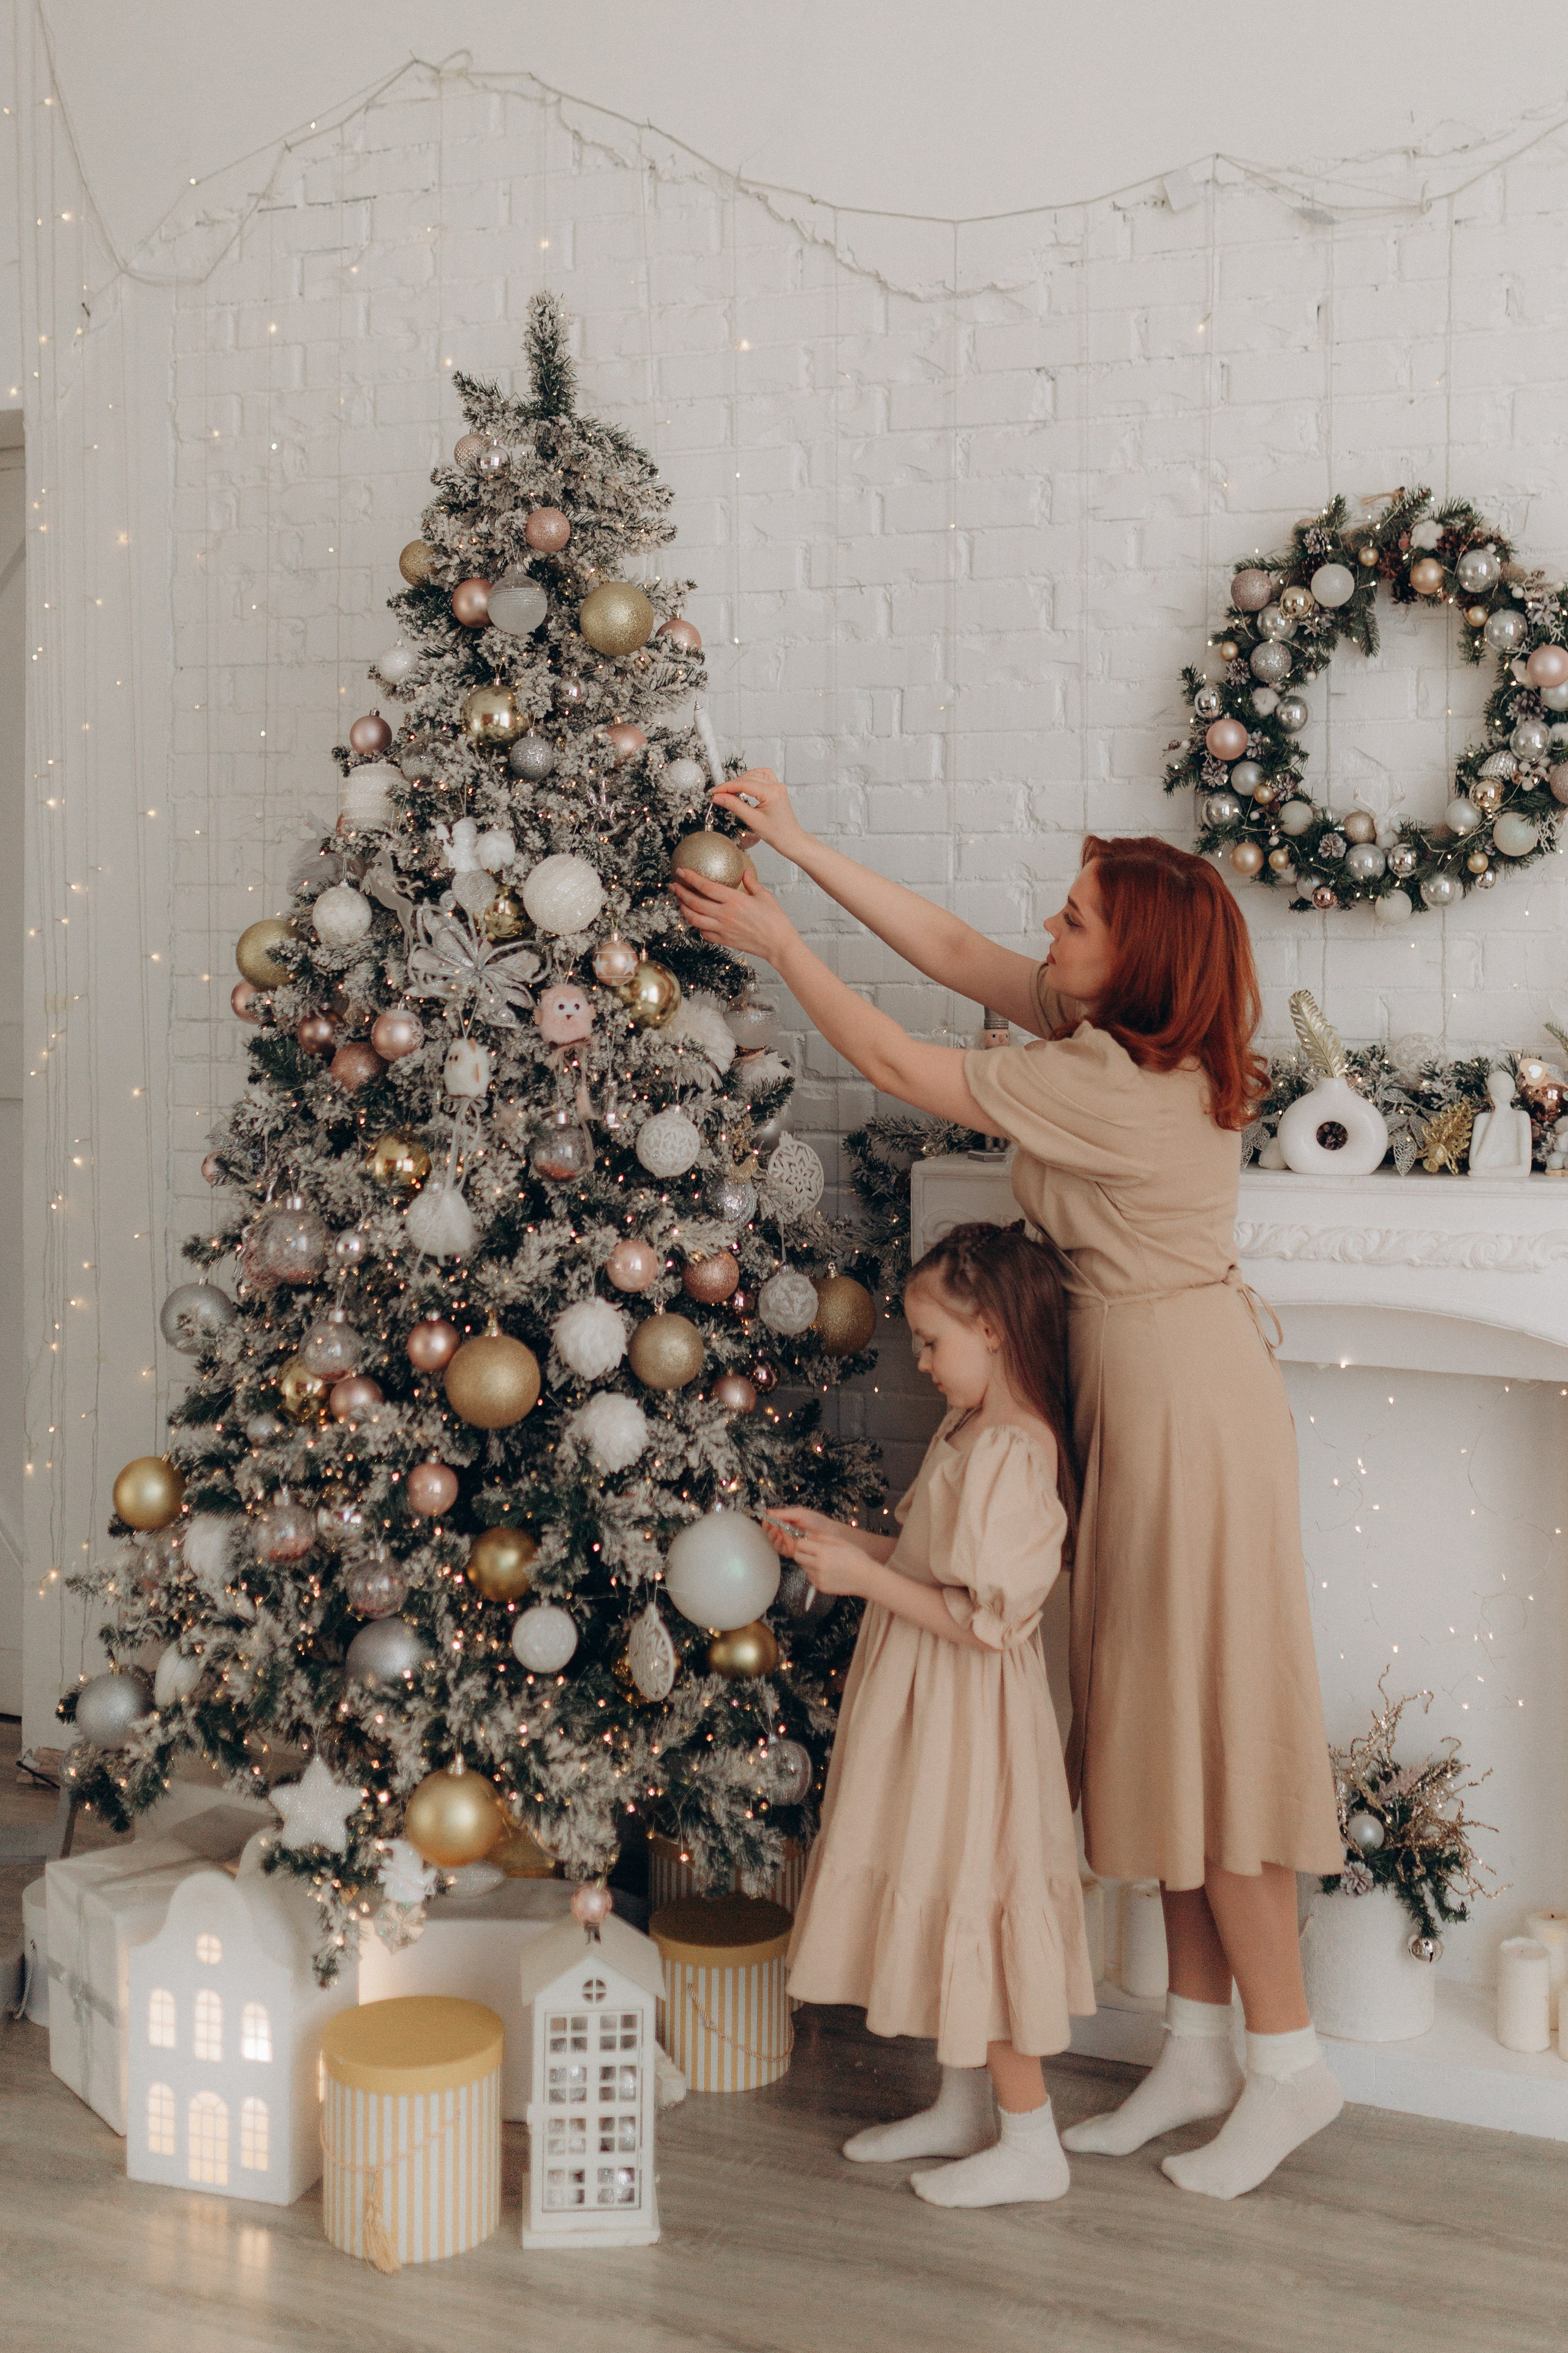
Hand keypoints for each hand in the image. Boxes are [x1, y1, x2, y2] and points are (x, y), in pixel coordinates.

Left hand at [670, 866, 796, 966]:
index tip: (681, 871)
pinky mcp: (723, 940)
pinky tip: (697, 920)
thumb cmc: (775, 920)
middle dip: (680, 893)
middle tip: (674, 885)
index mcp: (734, 900)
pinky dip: (697, 926)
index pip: (705, 886)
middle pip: (694, 902)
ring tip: (680, 902)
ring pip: (694, 919)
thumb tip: (745, 871)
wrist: (778, 944)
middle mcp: (724, 914)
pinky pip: (703, 933)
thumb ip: (752, 882)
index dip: (690, 877)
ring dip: (683, 909)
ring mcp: (722, 929)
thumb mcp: (765, 896)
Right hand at [710, 768, 809, 861]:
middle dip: (731, 785)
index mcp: (771, 793)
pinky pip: (763, 776)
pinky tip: (745, 785)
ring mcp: (778, 786)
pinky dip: (752, 778)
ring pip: (755, 774)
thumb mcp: (752, 820)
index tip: (714, 792)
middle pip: (747, 777)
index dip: (726, 787)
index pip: (743, 784)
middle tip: (719, 794)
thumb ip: (734, 806)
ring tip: (730, 791)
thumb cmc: (777, 834)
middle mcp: (776, 786)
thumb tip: (719, 797)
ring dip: (741, 780)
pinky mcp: (777, 788)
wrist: (791, 839)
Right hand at [761, 1506, 842, 1558]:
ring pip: (774, 1541)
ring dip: (772, 1536)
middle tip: (770, 1526)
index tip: (765, 1519)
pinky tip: (780, 1539)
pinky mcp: (792, 1551)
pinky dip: (777, 1544)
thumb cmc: (817, 1522)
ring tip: (776, 1532)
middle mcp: (786, 1532)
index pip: (773, 1521)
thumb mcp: (800, 1514)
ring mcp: (789, 1542)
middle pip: (771, 1532)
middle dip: (768, 1529)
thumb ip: (784, 1513)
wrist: (830, 1535)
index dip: (767, 1520)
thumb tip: (768, 1511)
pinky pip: (780, 1550)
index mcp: (788, 1522)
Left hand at [788, 1529, 873, 1598]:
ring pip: (804, 1568)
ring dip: (809, 1563)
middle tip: (811, 1552)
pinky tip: (827, 1571)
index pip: (800, 1545)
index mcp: (822, 1552)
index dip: (803, 1542)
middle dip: (802, 1552)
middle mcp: (818, 1565)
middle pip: (798, 1557)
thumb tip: (808, 1535)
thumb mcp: (840, 1542)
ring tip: (823, 1562)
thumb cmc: (856, 1558)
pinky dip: (814, 1573)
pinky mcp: (820, 1587)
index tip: (807, 1542)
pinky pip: (810, 1577)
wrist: (866, 1578)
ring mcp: (818, 1578)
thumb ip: (822, 1538)